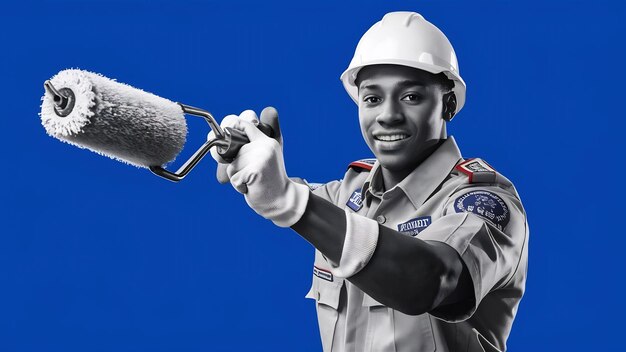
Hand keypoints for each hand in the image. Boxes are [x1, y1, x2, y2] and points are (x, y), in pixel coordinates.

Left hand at [218, 109, 308, 226]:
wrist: (281, 200)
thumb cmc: (268, 181)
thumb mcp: (262, 157)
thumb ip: (248, 145)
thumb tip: (222, 133)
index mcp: (266, 140)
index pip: (246, 122)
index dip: (231, 125)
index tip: (225, 134)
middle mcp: (265, 145)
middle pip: (232, 150)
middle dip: (233, 164)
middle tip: (248, 173)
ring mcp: (261, 156)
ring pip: (231, 166)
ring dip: (237, 177)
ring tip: (251, 180)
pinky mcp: (255, 170)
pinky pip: (234, 177)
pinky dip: (239, 186)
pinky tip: (252, 187)